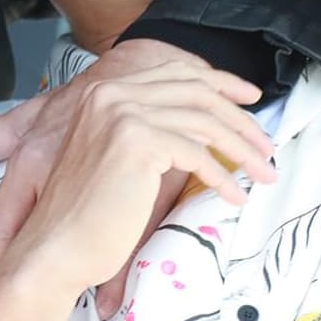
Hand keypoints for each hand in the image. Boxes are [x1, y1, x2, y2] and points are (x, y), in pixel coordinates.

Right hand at [0, 39, 274, 315]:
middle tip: (266, 145)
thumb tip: (203, 130)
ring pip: (203, 122)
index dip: (220, 83)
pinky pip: (196, 154)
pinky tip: (234, 195)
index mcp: (105, 92)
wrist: (55, 246)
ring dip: (241, 149)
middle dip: (240, 119)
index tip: (249, 100)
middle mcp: (112, 94)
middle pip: (196, 93)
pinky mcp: (136, 141)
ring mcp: (122, 113)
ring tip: (263, 172)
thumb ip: (152, 133)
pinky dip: (222, 176)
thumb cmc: (88, 213)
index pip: (176, 74)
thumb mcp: (120, 159)